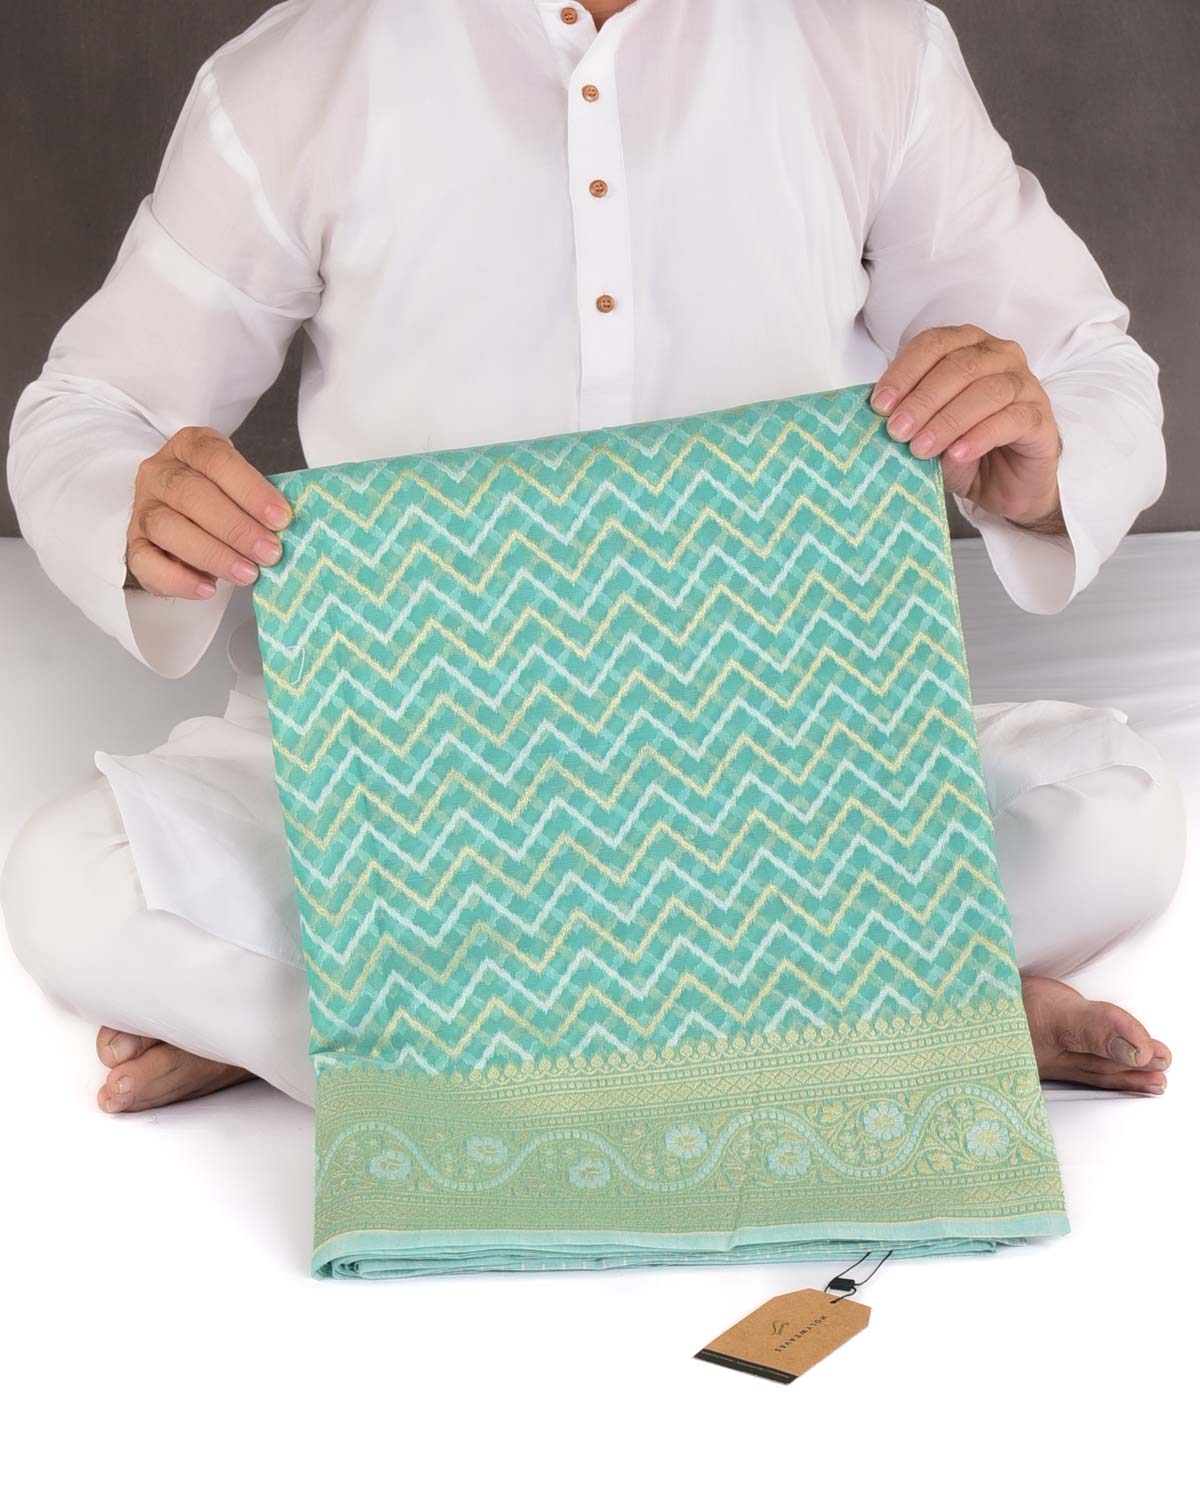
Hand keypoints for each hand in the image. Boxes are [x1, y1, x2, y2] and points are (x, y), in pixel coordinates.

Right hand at [124, 426, 291, 597]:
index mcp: (190, 446)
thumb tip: (286, 530)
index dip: (250, 489)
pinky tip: (207, 588)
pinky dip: (178, 579)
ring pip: (166, 527)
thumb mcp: (238, 484)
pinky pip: (145, 561)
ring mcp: (143, 507)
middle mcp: (160, 472)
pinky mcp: (134, 542)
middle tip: (269, 553)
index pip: (216, 460)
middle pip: (190, 494)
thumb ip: (256, 501)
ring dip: (212, 554)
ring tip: (247, 573)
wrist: (178, 509)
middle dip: (236, 527)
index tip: (280, 518)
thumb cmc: (219, 495)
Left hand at [871, 324, 1064, 533]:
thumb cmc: (962, 449)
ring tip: (921, 448)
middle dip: (922, 400)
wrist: (1004, 486)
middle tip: (897, 431)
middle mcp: (1000, 356)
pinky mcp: (1041, 417)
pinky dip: (980, 436)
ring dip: (948, 421)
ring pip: (986, 391)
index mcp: (968, 346)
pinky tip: (958, 454)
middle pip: (959, 366)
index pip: (934, 344)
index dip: (904, 372)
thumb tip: (881, 416)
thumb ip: (909, 416)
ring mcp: (1025, 384)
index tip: (879, 405)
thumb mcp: (927, 430)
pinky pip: (1011, 419)